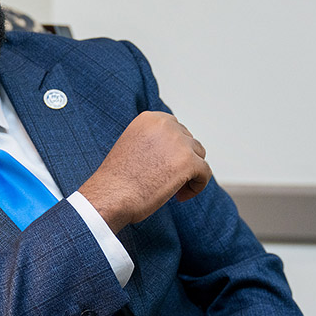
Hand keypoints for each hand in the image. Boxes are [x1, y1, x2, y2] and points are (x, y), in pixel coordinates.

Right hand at [79, 111, 210, 232]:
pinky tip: (180, 197)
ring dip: (190, 173)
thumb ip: (154, 143)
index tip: (162, 168)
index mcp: (150, 119)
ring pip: (199, 156)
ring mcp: (179, 142)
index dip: (173, 151)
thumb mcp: (133, 146)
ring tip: (173, 190)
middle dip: (182, 162)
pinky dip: (197, 186)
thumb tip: (176, 152)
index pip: (176, 130)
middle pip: (189, 142)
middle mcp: (166, 125)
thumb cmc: (117, 179)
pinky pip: (204, 173)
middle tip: (166, 181)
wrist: (110, 195)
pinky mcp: (189, 162)